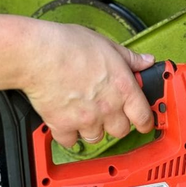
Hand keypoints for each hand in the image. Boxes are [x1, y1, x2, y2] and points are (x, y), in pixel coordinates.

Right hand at [23, 22, 154, 147]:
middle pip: (121, 131)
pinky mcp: (63, 126)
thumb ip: (129, 58)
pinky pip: (70, 141)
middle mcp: (108, 107)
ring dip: (93, 129)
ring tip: (86, 114)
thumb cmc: (70, 45)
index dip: (146, 122)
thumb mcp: (107, 45)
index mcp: (123, 87)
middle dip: (117, 123)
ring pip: (97, 138)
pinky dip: (68, 134)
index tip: (144, 123)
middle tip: (109, 113)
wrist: (39, 54)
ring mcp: (86, 119)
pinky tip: (67, 121)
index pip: (144, 116)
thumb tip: (146, 61)